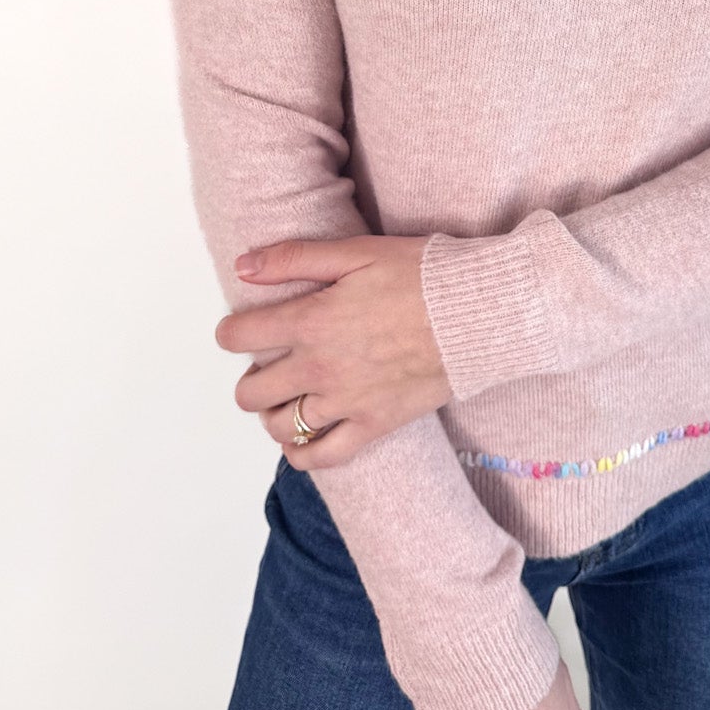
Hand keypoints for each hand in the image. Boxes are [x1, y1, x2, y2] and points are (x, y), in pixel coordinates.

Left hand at [215, 235, 451, 466]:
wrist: (478, 313)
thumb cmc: (422, 275)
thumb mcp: (357, 251)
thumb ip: (295, 259)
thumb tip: (243, 266)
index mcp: (311, 321)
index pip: (240, 336)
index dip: (230, 332)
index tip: (239, 330)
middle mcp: (319, 368)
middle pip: (251, 391)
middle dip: (250, 376)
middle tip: (269, 363)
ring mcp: (345, 402)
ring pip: (280, 425)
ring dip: (272, 413)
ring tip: (286, 396)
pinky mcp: (374, 425)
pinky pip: (322, 457)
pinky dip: (301, 453)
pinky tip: (300, 440)